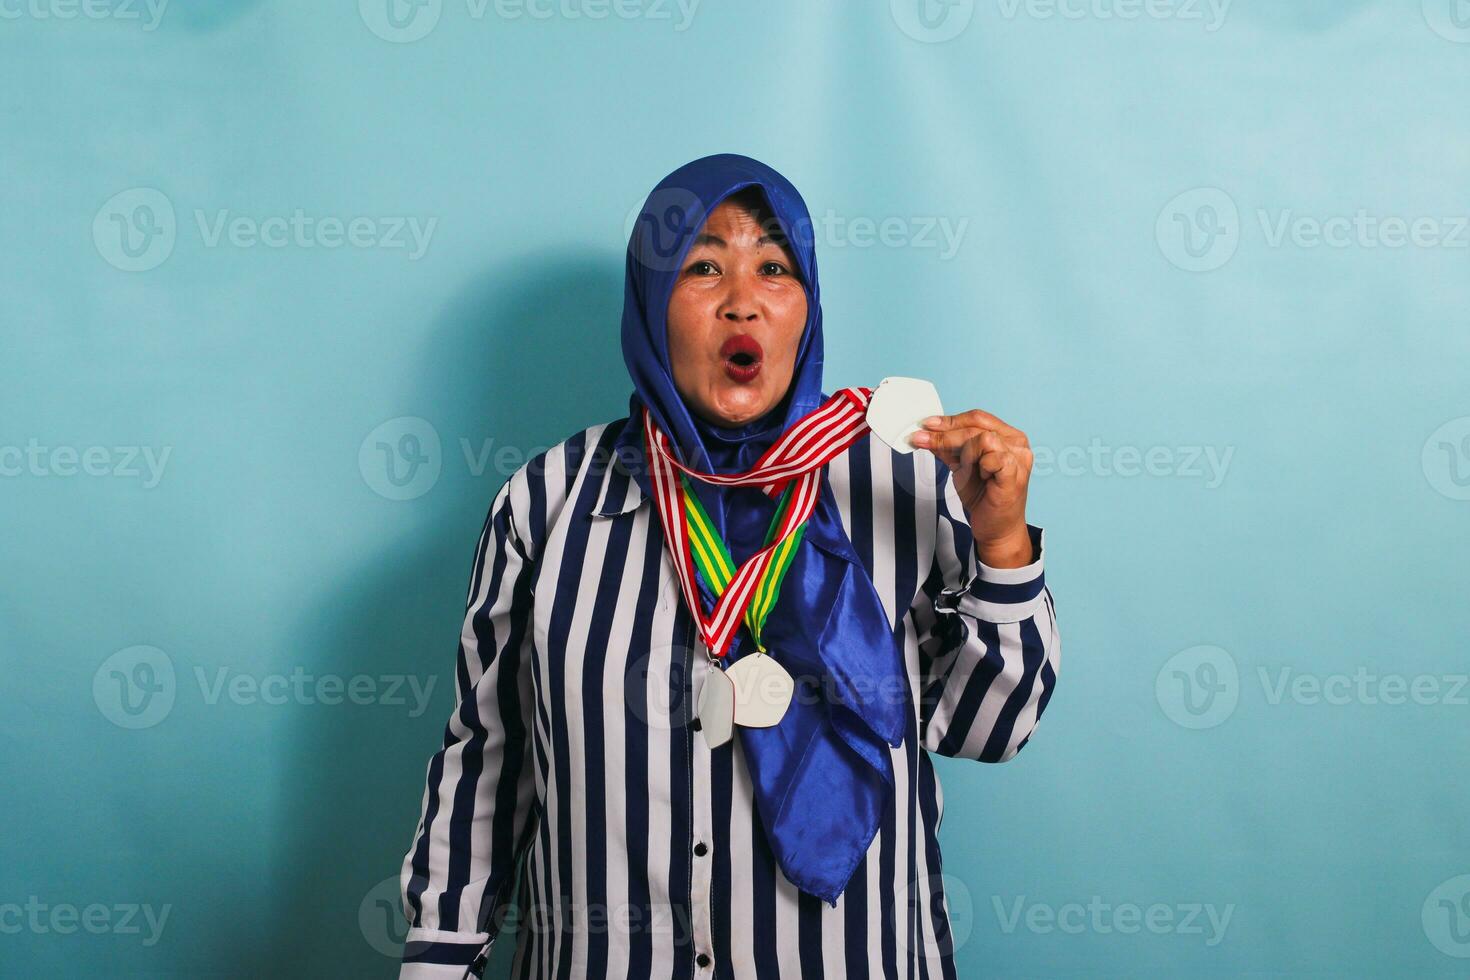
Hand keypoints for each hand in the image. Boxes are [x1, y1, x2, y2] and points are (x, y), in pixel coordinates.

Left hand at [909, 409, 1033, 567]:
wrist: (996, 528)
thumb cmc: (985, 497)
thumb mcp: (961, 466)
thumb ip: (948, 448)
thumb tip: (926, 433)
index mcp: (1007, 436)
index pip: (976, 418)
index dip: (950, 420)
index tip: (926, 425)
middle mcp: (1017, 443)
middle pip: (976, 426)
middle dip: (945, 434)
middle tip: (922, 440)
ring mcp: (1019, 458)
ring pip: (983, 439)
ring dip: (966, 454)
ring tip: (966, 470)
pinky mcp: (1015, 474)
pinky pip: (991, 459)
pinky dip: (979, 467)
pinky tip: (981, 477)